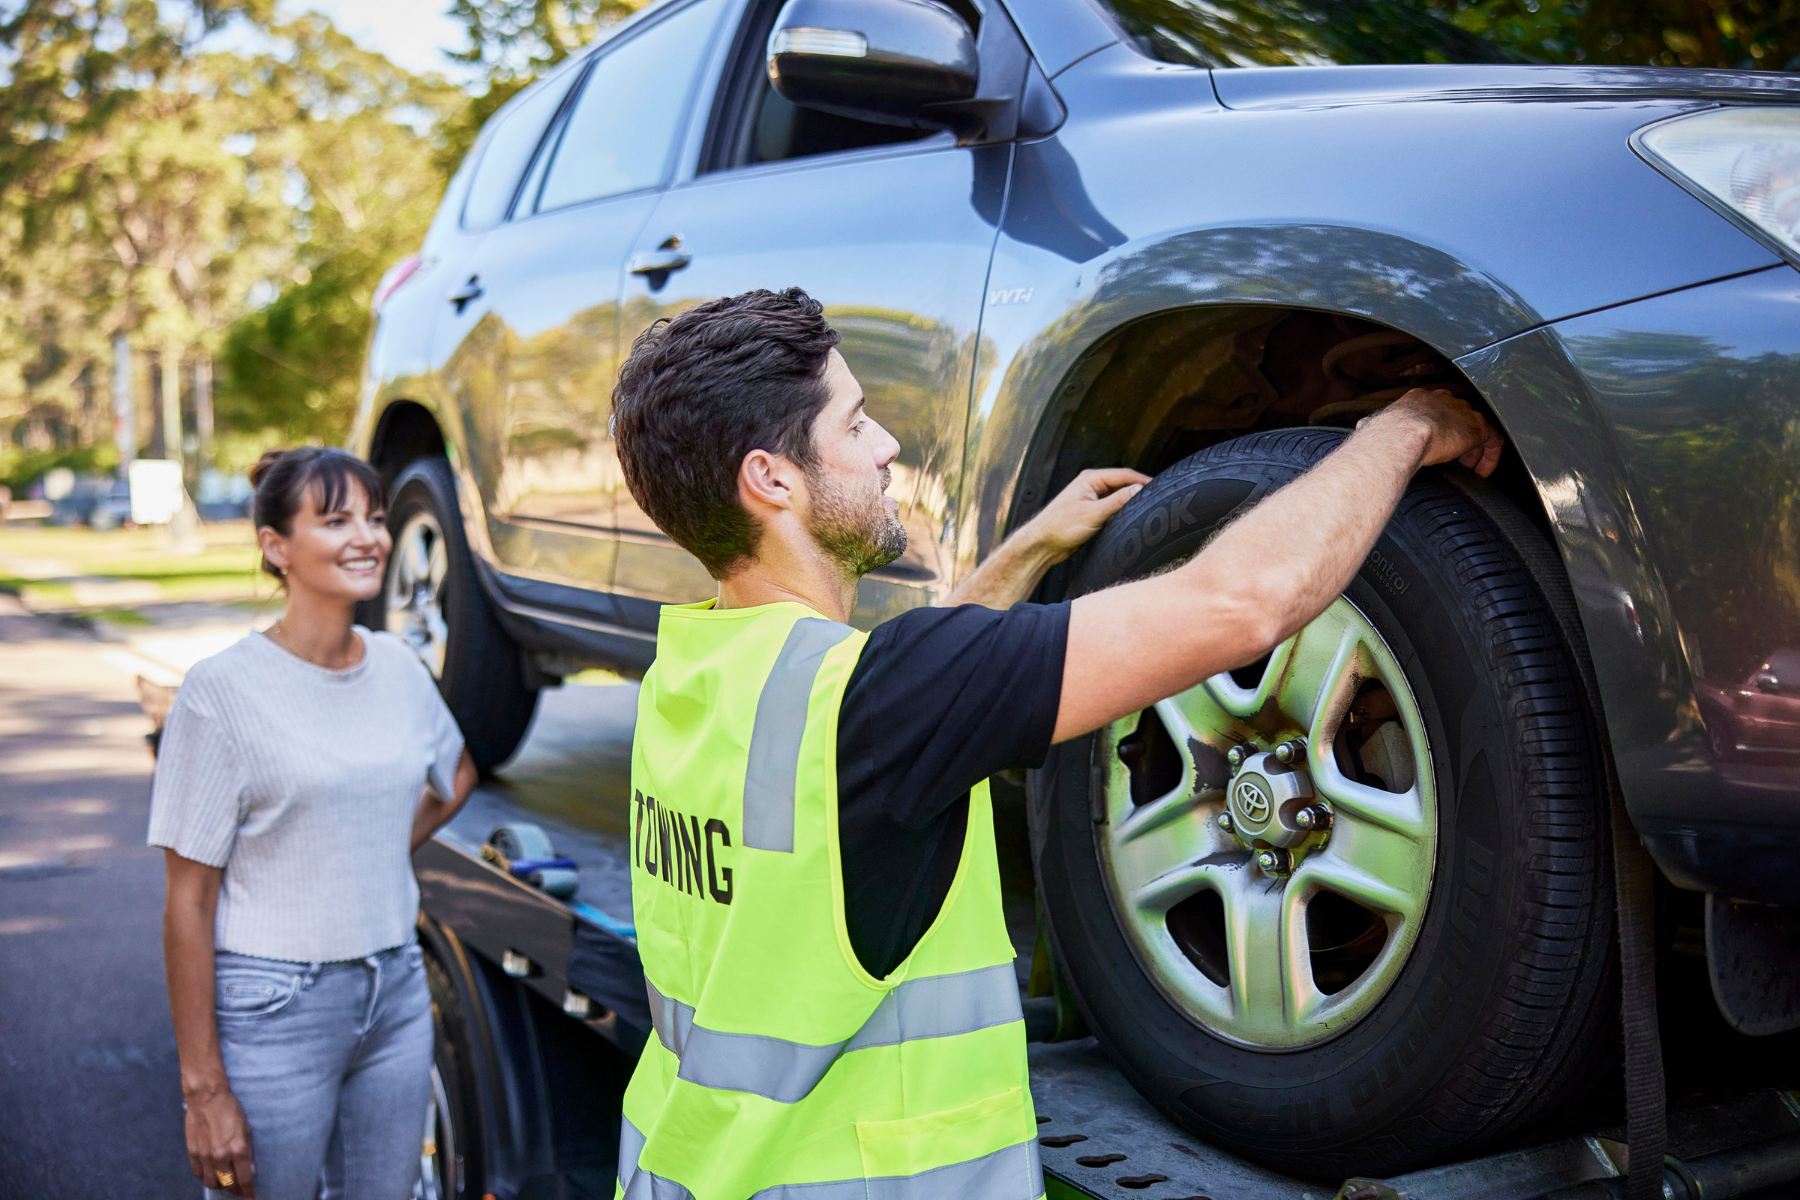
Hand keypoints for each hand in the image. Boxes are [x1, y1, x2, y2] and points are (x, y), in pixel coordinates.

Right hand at [185, 1080, 254, 1196]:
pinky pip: (198, 1174)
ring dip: (221, 1185)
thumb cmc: (230, 1110)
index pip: (244, 1179)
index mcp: (237, 1149)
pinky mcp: (192, 1153)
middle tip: (241, 1189)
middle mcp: (220, 1156)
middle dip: (236, 1190)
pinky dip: (206, 1177)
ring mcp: (204, 1156)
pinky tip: (213, 1173)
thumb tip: (250, 1171)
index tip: (251, 1195)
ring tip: (227, 1182)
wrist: (207, 1098)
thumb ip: (248, 1152)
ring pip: (212, 1183)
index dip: (249, 1190)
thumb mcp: (247, 1129)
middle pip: (228, 1184)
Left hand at [1024, 468, 1150, 564]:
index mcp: (1091, 479)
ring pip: (1119, 498)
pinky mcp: (1092, 512)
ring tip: (1150, 509)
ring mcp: (1092, 499)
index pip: (1125, 475)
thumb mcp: (1093, 514)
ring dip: (1131, 502)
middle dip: (1140, 491)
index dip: (1144, 481)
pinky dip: (1123, 512)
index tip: (1161, 487)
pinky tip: (1133, 520)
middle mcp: (1092, 486)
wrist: (1042, 544)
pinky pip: (1113, 509)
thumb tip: (1139, 489)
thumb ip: (1117, 501)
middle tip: (1161, 499)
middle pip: (1123, 485)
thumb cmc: (1060, 527)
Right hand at [1362, 388, 1503, 476]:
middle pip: (1459, 415)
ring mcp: (1462, 412)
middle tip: (1456, 458)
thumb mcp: (1377, 425)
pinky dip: (1490, 458)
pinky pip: (1494, 441)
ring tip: (1470, 467)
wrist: (1401, 434)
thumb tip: (1362, 427)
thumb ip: (1373, 425)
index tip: (1434, 444)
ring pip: (1478, 427)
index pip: (1435, 409)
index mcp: (1418, 399)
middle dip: (1458, 437)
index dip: (1437, 428)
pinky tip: (1482, 472)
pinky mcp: (1477, 428)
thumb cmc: (1385, 434)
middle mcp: (1443, 400)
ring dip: (1474, 449)